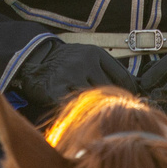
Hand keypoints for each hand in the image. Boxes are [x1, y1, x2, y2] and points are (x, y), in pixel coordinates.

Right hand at [12, 42, 134, 117]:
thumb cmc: (66, 61)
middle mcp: (83, 63)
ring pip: (91, 100)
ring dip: (94, 109)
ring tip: (95, 114)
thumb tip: (133, 87)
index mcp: (94, 53)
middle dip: (111, 102)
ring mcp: (68, 76)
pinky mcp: (54, 90)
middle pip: (108, 91)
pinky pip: (72, 107)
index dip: (128, 91)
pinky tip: (78, 113)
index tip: (128, 100)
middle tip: (112, 111)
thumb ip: (107, 69)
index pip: (121, 76)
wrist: (33, 59)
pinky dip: (76, 112)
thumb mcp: (87, 56)